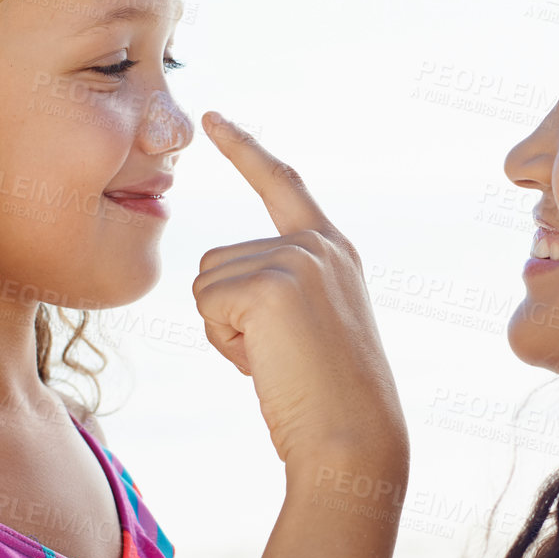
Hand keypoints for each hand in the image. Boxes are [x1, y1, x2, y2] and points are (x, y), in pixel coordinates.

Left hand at [192, 111, 406, 467]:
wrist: (352, 438)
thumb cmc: (327, 402)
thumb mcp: (311, 328)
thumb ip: (277, 288)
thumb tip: (214, 282)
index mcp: (335, 252)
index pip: (282, 184)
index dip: (245, 150)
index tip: (214, 119)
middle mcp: (319, 245)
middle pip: (217, 259)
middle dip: (227, 317)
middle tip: (278, 357)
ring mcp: (298, 259)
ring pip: (205, 283)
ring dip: (224, 332)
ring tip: (276, 361)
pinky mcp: (271, 283)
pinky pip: (205, 305)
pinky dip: (223, 343)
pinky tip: (266, 363)